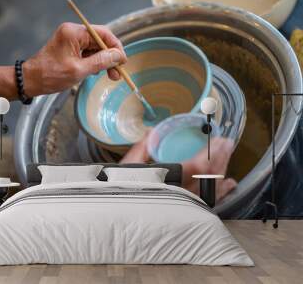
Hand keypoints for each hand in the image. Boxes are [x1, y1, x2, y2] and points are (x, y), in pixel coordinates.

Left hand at [23, 22, 126, 95]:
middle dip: (110, 57)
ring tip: (110, 76)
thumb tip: (118, 56)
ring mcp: (71, 40)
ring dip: (103, 62)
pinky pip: (87, 53)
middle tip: (117, 73)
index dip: (115, 47)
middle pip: (100, 41)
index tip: (123, 61)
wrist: (31, 81)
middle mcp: (73, 32)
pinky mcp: (69, 48)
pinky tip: (97, 72)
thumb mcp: (79, 70)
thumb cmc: (50, 75)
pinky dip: (94, 63)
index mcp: (74, 33)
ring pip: (95, 48)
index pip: (103, 34)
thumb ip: (101, 61)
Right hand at [120, 133, 236, 201]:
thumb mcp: (127, 169)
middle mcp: (179, 194)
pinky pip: (209, 201)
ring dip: (222, 171)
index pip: (195, 167)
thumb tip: (153, 132)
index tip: (218, 142)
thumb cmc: (121, 191)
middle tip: (227, 145)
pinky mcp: (187, 211)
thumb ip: (141, 150)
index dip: (210, 154)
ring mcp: (185, 204)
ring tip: (228, 157)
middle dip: (220, 159)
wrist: (120, 215)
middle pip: (207, 176)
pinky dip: (221, 191)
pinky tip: (229, 184)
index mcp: (166, 181)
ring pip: (210, 188)